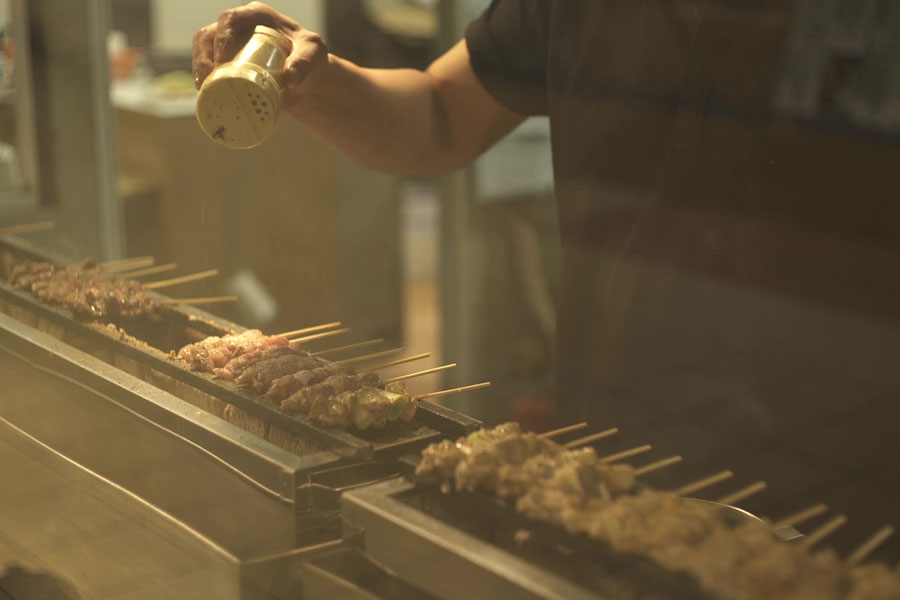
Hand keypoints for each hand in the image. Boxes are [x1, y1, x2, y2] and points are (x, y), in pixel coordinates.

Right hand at [192, 2, 328, 105]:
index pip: (230, 19)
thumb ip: (305, 62)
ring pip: (204, 49)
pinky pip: (209, 66)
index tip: (222, 61)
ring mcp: (230, 44)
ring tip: (203, 89)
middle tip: (208, 80)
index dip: (221, 38)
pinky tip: (205, 94)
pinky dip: (205, 79)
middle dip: (203, 56)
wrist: (308, 76)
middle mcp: (239, 27)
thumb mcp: (313, 54)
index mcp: (256, 16)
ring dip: (198, 67)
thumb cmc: (311, 57)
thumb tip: (290, 77)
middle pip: (210, 34)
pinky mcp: (228, 62)